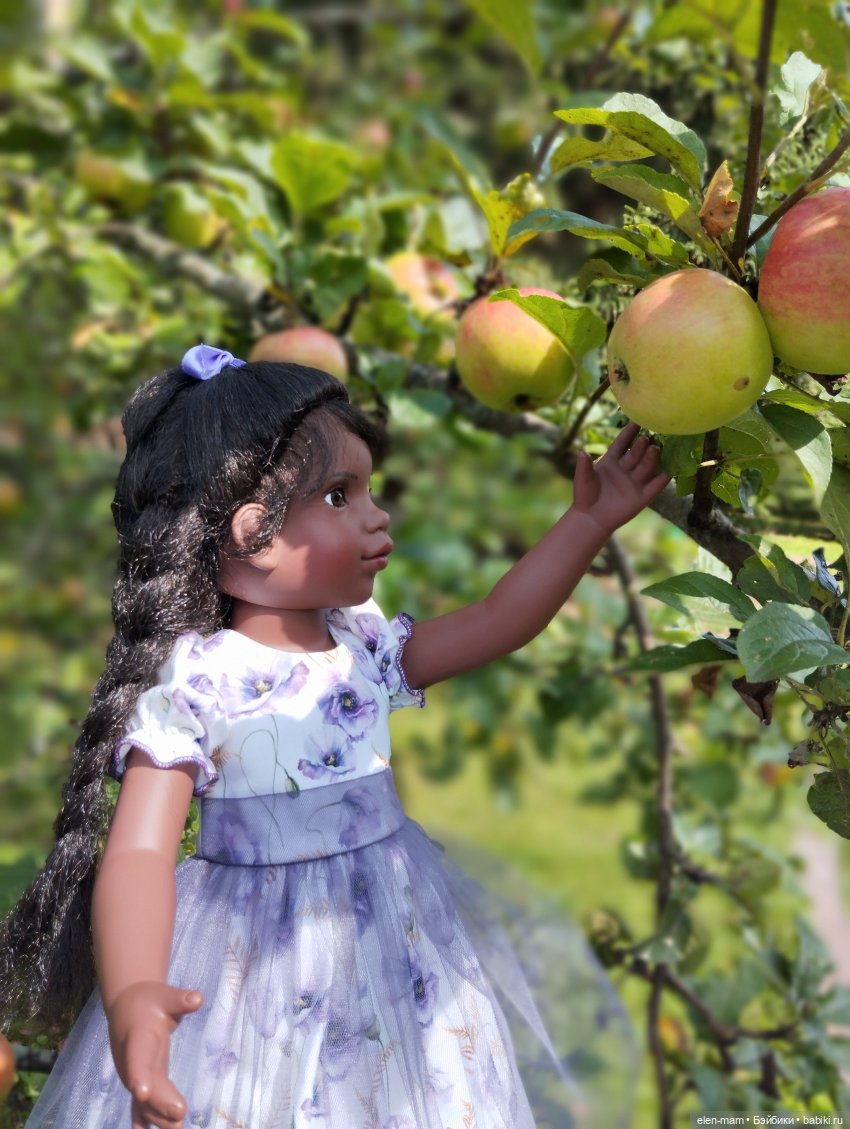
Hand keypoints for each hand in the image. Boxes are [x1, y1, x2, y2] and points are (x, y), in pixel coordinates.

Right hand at [105, 981, 202, 1128]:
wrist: (127, 1007)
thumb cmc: (149, 1000)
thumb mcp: (164, 995)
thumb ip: (180, 1000)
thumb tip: (198, 998)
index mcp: (138, 1038)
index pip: (137, 1059)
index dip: (139, 1075)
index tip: (142, 1092)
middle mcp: (132, 1062)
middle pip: (147, 1084)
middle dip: (161, 1101)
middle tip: (181, 1115)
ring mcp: (134, 1076)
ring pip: (144, 1101)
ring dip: (158, 1117)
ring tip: (178, 1128)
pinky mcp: (139, 1083)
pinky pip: (141, 1106)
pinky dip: (147, 1121)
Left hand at [572, 423, 669, 535]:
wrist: (591, 519)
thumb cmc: (585, 496)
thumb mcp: (583, 478)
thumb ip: (584, 466)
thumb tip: (581, 452)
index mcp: (611, 461)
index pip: (622, 444)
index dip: (628, 433)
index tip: (636, 421)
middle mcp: (625, 469)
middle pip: (636, 454)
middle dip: (641, 446)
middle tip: (646, 438)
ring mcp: (635, 482)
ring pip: (646, 466)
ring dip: (651, 458)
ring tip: (655, 449)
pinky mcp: (642, 496)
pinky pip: (655, 485)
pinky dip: (663, 479)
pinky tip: (670, 471)